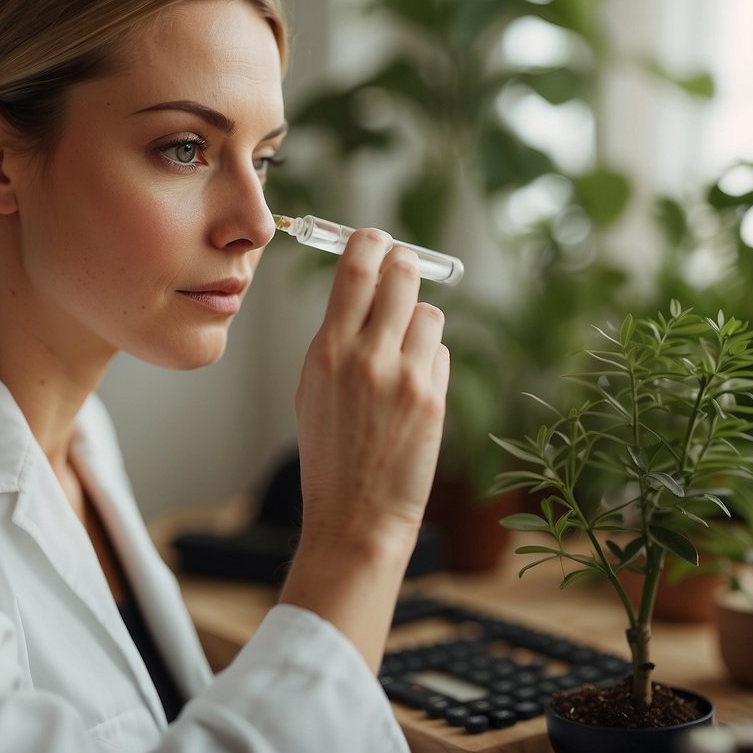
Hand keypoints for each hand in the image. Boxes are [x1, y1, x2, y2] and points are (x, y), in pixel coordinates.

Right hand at [295, 228, 449, 550]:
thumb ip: (337, 336)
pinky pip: (440, 353)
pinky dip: (430, 361)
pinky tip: (412, 391)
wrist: (354, 513)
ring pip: (428, 313)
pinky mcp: (432, 399)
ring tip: (402, 353)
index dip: (371, 243)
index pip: (356, 268)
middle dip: (405, 266)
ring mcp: (402, 377)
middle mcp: (364, 356)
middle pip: (401, 275)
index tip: (377, 240)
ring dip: (419, 322)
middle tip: (404, 269)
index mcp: (326, 350)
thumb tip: (364, 285)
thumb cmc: (330, 452)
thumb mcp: (312, 387)